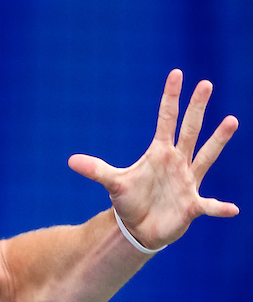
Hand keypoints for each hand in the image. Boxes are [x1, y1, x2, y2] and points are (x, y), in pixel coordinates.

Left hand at [68, 70, 238, 250]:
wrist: (140, 228)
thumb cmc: (131, 201)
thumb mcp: (114, 183)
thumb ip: (96, 170)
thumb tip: (70, 161)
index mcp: (160, 152)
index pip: (166, 120)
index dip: (170, 98)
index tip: (176, 74)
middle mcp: (178, 161)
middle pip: (189, 130)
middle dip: (196, 108)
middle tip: (205, 84)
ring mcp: (188, 181)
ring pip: (205, 157)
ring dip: (218, 140)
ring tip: (231, 121)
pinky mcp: (192, 204)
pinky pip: (209, 205)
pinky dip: (219, 207)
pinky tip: (232, 209)